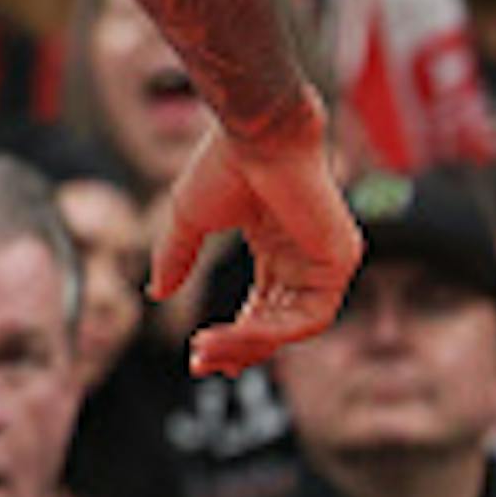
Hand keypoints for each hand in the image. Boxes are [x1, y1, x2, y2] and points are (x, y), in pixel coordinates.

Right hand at [152, 104, 359, 375]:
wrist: (254, 134)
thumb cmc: (223, 164)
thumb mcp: (188, 218)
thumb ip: (177, 257)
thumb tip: (155, 293)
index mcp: (276, 246)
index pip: (261, 305)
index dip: (232, 334)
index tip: (197, 354)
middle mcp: (305, 258)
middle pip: (277, 321)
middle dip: (239, 347)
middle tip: (201, 363)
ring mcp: (327, 261)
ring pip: (292, 326)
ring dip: (249, 343)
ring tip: (208, 349)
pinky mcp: (340, 261)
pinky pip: (310, 315)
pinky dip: (272, 330)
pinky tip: (236, 331)